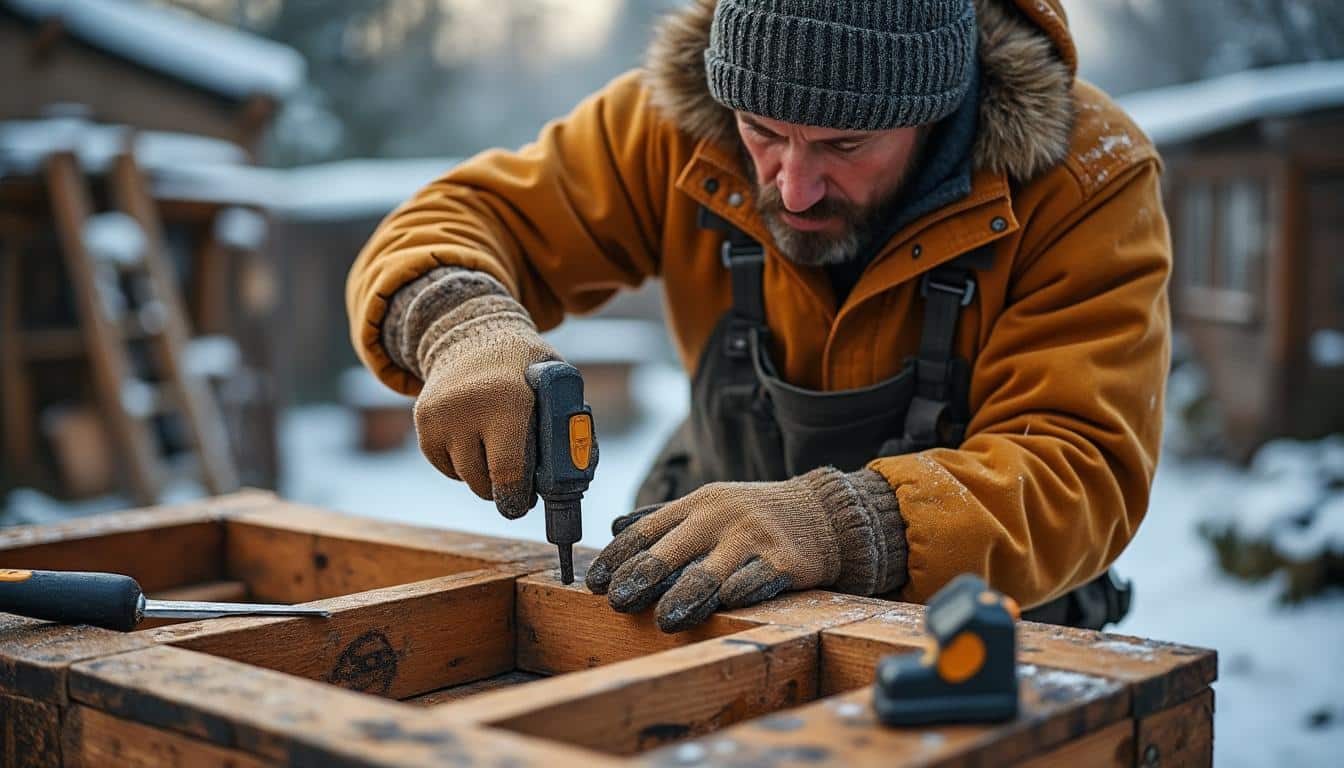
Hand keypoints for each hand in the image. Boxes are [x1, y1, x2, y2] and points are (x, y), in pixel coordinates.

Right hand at [413, 295, 558, 517]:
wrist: (473, 336)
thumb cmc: (525, 368)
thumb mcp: (554, 383)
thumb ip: (565, 426)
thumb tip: (570, 478)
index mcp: (509, 398)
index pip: (509, 471)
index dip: (519, 496)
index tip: (526, 502)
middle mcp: (468, 408)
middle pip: (484, 483)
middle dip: (504, 491)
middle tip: (518, 485)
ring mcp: (441, 416)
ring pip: (466, 478)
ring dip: (485, 476)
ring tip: (498, 450)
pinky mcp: (424, 422)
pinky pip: (447, 467)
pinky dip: (463, 464)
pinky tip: (476, 439)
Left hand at [586, 468, 867, 631]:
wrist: (822, 513)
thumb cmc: (754, 515)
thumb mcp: (709, 505)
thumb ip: (663, 518)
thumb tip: (615, 526)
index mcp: (697, 504)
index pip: (648, 530)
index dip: (619, 557)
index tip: (595, 582)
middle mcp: (721, 517)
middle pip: (673, 549)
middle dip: (643, 577)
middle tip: (619, 602)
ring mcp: (753, 538)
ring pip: (712, 570)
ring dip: (685, 595)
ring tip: (664, 619)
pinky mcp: (784, 560)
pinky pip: (758, 579)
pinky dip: (741, 590)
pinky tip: (726, 602)